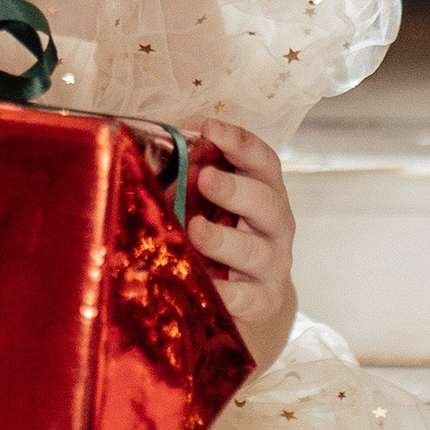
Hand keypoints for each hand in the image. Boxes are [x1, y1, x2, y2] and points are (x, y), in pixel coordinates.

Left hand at [188, 115, 295, 375]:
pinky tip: (204, 285)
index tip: (209, 127)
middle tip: (205, 178)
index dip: (239, 142)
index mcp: (266, 192)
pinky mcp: (262, 301)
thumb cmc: (223, 234)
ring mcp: (272, 265)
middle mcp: (276, 226)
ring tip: (196, 231)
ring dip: (225, 240)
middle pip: (267, 203)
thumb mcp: (213, 202)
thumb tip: (153, 144)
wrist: (251, 296)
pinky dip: (224, 293)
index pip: (263, 161)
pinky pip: (245, 298)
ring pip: (256, 252)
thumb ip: (193, 174)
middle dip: (235, 189)